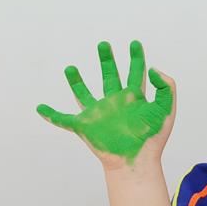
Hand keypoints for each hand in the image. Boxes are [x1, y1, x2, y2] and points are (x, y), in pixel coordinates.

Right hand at [36, 40, 175, 170]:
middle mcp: (115, 103)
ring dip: (76, 82)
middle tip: (104, 45)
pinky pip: (64, 119)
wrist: (137, 161)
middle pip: (110, 76)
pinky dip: (51, 115)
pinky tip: (40, 109)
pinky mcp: (86, 126)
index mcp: (134, 98)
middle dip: (106, 60)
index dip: (136, 57)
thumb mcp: (166, 110)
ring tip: (70, 68)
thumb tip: (153, 69)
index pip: (135, 73)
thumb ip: (166, 87)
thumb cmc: (153, 139)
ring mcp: (99, 113)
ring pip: (84, 94)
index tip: (135, 43)